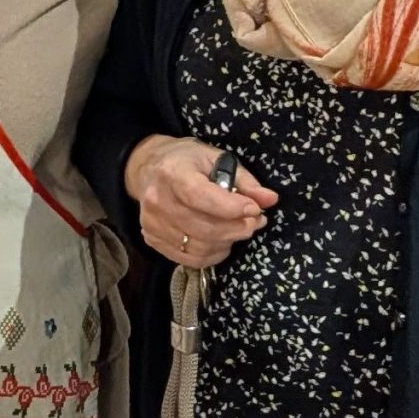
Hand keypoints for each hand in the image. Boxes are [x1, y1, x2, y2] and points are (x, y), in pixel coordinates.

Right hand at [124, 134, 278, 268]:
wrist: (148, 168)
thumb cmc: (187, 161)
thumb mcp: (217, 159)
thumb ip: (244, 181)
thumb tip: (270, 200)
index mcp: (172, 173)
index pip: (200, 196)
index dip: (231, 208)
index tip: (255, 209)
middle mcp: (157, 200)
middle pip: (204, 227)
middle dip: (238, 228)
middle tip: (255, 221)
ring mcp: (152, 223)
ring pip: (200, 246)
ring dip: (228, 242)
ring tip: (239, 229)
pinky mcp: (153, 238)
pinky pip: (191, 258)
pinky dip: (213, 253)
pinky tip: (221, 240)